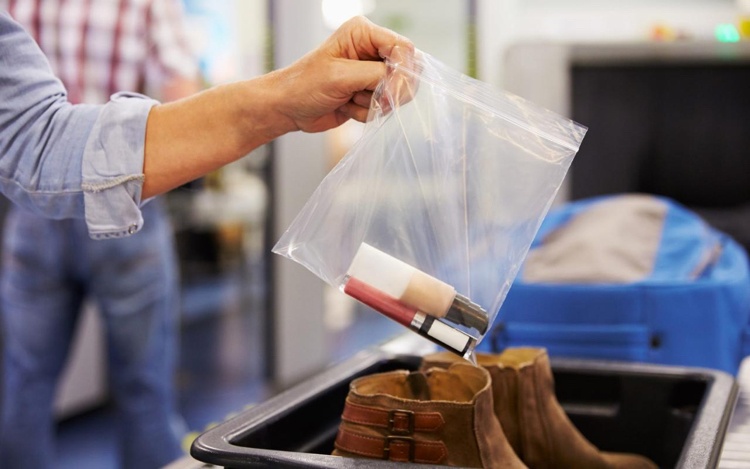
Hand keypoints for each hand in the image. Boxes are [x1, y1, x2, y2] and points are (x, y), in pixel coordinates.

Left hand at [268, 16, 413, 132]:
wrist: (287, 108)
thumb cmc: (304, 85)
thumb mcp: (340, 76)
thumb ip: (375, 75)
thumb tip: (402, 82)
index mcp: (363, 33)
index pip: (402, 47)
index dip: (402, 71)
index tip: (391, 93)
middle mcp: (371, 49)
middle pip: (406, 70)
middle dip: (388, 90)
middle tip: (367, 98)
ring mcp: (371, 72)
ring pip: (397, 93)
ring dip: (373, 103)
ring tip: (348, 99)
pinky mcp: (369, 93)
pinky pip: (385, 107)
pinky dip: (367, 113)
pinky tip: (346, 106)